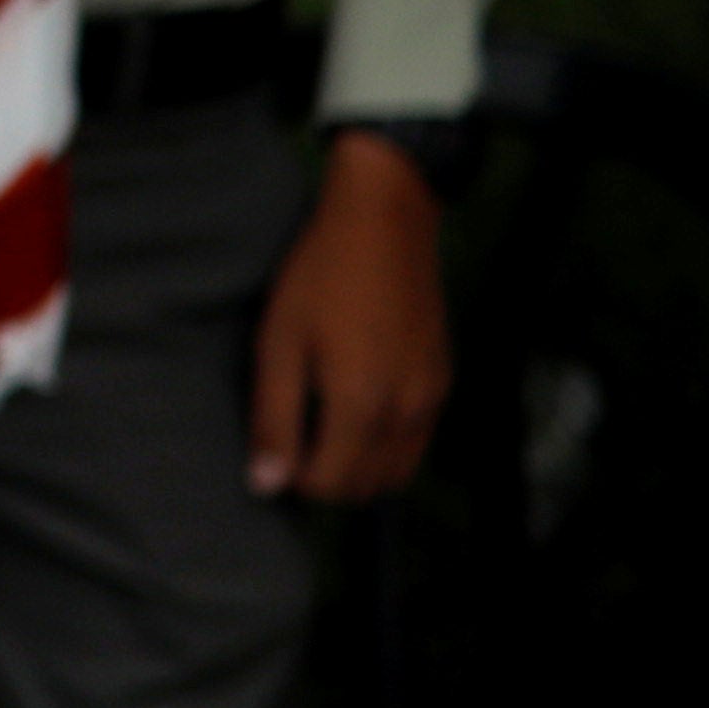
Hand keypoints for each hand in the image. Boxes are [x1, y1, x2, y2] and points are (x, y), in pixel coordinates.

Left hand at [249, 130, 451, 500]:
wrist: (385, 222)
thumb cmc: (320, 276)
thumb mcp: (279, 343)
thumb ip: (274, 419)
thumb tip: (265, 485)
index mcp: (361, 404)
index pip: (330, 483)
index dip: (294, 477)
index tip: (274, 447)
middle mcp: (406, 411)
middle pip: (367, 484)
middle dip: (327, 477)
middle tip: (294, 440)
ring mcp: (432, 397)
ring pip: (398, 470)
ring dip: (359, 466)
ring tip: (321, 428)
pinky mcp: (443, 381)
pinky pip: (417, 441)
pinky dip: (386, 445)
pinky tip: (356, 410)